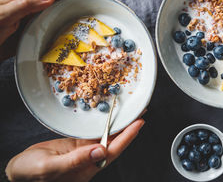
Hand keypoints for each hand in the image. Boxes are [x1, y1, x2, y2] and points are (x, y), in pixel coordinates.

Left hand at [0, 0, 83, 60]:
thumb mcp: (3, 15)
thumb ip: (25, 4)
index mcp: (21, 1)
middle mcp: (26, 11)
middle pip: (54, 5)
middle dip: (71, 5)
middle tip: (88, 10)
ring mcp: (27, 25)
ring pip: (51, 20)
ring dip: (66, 21)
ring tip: (82, 26)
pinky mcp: (27, 39)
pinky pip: (46, 35)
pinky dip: (57, 37)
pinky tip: (65, 42)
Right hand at [5, 119, 144, 181]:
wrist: (19, 171)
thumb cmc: (31, 174)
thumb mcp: (51, 168)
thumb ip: (76, 160)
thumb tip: (100, 151)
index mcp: (88, 167)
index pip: (113, 150)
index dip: (128, 136)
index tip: (139, 123)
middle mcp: (90, 158)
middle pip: (115, 141)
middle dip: (129, 126)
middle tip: (140, 111)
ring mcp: (84, 150)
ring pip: (106, 134)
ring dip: (119, 123)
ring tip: (130, 111)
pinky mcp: (77, 143)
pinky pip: (94, 131)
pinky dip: (103, 123)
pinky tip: (110, 115)